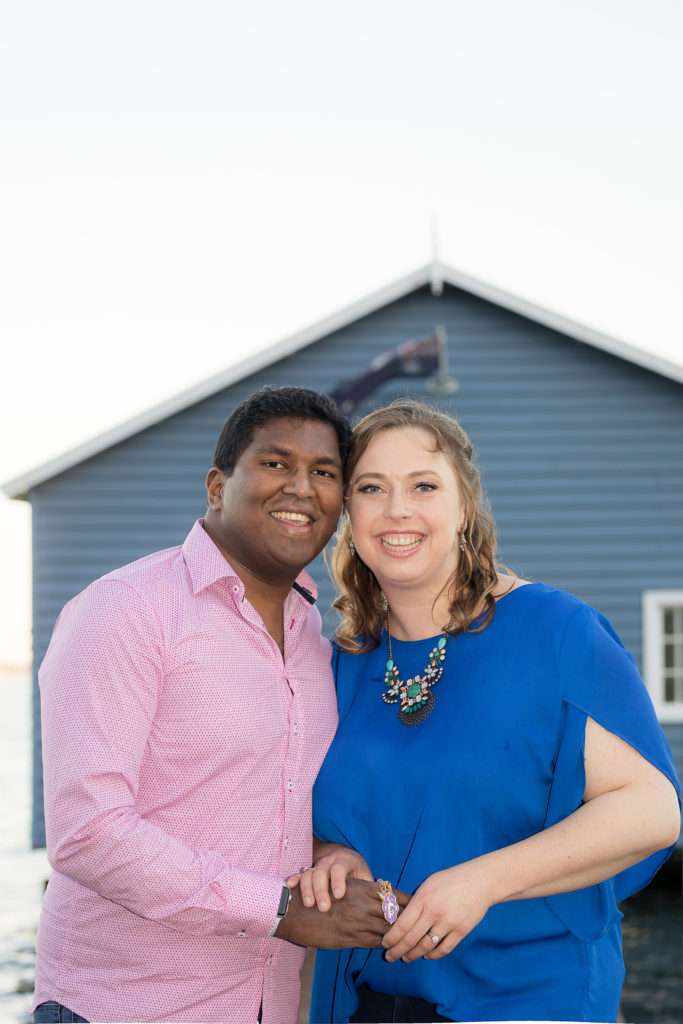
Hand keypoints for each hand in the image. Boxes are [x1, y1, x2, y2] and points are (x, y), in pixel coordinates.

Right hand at [275, 877, 408, 949]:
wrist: (296, 910)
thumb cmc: (320, 896)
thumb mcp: (344, 888)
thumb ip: (363, 892)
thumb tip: (381, 896)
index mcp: (362, 888)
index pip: (393, 894)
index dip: (408, 900)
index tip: (421, 905)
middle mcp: (362, 904)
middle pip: (395, 912)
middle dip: (411, 918)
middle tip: (426, 923)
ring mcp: (357, 922)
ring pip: (387, 929)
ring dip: (401, 934)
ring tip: (415, 939)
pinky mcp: (350, 938)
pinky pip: (374, 943)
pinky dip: (386, 945)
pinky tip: (393, 948)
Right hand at [287, 843, 373, 910]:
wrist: (341, 856)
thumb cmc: (357, 871)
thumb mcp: (365, 875)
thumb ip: (371, 887)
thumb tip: (386, 904)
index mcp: (345, 861)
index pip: (340, 868)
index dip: (338, 881)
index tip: (339, 895)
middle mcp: (329, 862)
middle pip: (321, 872)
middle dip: (321, 890)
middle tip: (323, 908)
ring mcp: (317, 866)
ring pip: (309, 874)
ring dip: (307, 889)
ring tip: (309, 905)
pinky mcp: (308, 872)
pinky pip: (299, 874)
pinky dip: (294, 880)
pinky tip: (289, 887)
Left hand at [382, 861, 492, 961]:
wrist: (480, 881)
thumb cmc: (451, 879)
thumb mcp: (429, 883)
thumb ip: (416, 900)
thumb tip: (401, 917)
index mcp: (423, 898)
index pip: (402, 924)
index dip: (391, 937)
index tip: (384, 944)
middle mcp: (434, 912)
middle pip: (411, 939)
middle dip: (398, 951)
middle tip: (389, 957)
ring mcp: (449, 923)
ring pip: (426, 947)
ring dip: (414, 955)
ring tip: (406, 958)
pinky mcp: (461, 931)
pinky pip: (444, 949)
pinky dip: (433, 955)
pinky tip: (426, 955)